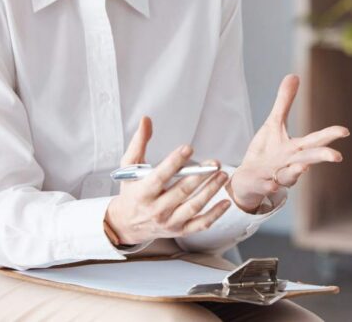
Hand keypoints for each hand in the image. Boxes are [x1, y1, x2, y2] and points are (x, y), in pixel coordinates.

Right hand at [104, 117, 230, 245]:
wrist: (126, 224)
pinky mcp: (179, 230)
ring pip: (193, 207)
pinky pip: (200, 224)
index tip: (188, 148)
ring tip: (223, 175)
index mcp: (143, 193)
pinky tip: (226, 203)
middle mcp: (156, 209)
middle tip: (215, 162)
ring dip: (210, 191)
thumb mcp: (129, 167)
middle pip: (181, 191)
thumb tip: (146, 120)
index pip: (160, 176)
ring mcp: (169, 222)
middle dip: (200, 176)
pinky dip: (215, 214)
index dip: (174, 162)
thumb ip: (139, 143)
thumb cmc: (131, 192)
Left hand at [229, 75, 349, 212]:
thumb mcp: (274, 123)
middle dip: (322, 156)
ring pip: (290, 176)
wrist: (248, 178)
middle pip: (308, 159)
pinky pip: (267, 187)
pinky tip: (272, 185)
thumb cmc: (266, 150)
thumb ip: (285, 102)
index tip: (344, 131)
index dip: (329, 135)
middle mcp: (290, 163)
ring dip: (296, 172)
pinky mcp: (261, 184)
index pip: (315, 140)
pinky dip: (270, 187)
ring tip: (302, 167)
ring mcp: (276, 175)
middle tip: (337, 156)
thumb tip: (294, 76)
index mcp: (295, 148)